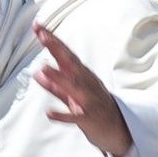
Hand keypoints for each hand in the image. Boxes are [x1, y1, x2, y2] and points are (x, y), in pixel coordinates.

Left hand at [32, 23, 133, 156]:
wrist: (120, 129)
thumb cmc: (95, 107)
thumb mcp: (74, 94)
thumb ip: (55, 85)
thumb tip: (37, 73)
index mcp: (82, 75)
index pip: (65, 53)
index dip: (52, 40)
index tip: (38, 27)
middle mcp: (85, 83)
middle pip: (70, 63)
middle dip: (57, 49)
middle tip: (43, 36)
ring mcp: (88, 100)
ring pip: (73, 86)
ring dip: (58, 77)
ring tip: (43, 67)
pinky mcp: (88, 118)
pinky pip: (75, 117)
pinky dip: (62, 115)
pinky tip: (49, 113)